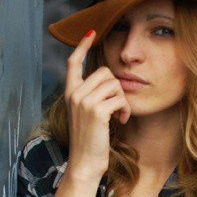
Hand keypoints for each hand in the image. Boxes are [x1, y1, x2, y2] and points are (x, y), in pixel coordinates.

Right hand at [64, 28, 131, 180]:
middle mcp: (75, 94)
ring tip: (120, 117)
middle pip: (105, 72)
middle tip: (118, 108)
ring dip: (123, 101)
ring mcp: (84, 101)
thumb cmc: (89, 142)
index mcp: (70, 93)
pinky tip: (121, 121)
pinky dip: (125, 110)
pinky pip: (120, 99)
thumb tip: (110, 82)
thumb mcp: (87, 115)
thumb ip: (92, 97)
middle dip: (117, 88)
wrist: (84, 163)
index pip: (73, 62)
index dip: (82, 46)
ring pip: (114, 84)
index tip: (91, 33)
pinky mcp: (96, 111)